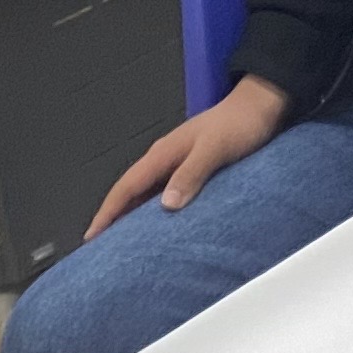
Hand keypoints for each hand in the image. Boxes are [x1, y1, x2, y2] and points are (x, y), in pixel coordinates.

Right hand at [87, 75, 288, 238]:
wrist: (260, 105)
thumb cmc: (240, 123)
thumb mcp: (215, 149)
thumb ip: (191, 173)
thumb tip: (166, 204)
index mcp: (164, 153)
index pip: (127, 186)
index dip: (107, 211)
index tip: (91, 235)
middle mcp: (165, 157)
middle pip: (130, 191)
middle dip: (112, 216)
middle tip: (101, 246)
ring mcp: (176, 161)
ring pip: (145, 192)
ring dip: (132, 214)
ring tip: (123, 242)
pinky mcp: (190, 167)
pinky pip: (163, 191)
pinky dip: (154, 209)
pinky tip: (158, 224)